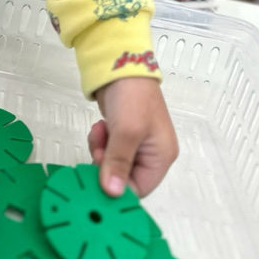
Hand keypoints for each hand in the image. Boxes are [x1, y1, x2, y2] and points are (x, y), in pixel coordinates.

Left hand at [89, 76, 177, 197]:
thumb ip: (118, 163)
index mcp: (161, 157)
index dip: (117, 188)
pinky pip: (109, 150)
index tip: (97, 179)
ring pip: (114, 165)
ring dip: (101, 153)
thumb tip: (112, 194)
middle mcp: (151, 154)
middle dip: (107, 167)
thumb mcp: (127, 132)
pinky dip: (101, 142)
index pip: (140, 189)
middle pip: (125, 178)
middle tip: (98, 149)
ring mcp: (137, 143)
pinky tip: (100, 127)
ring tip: (99, 132)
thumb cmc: (131, 98)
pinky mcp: (122, 134)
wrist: (121, 63)